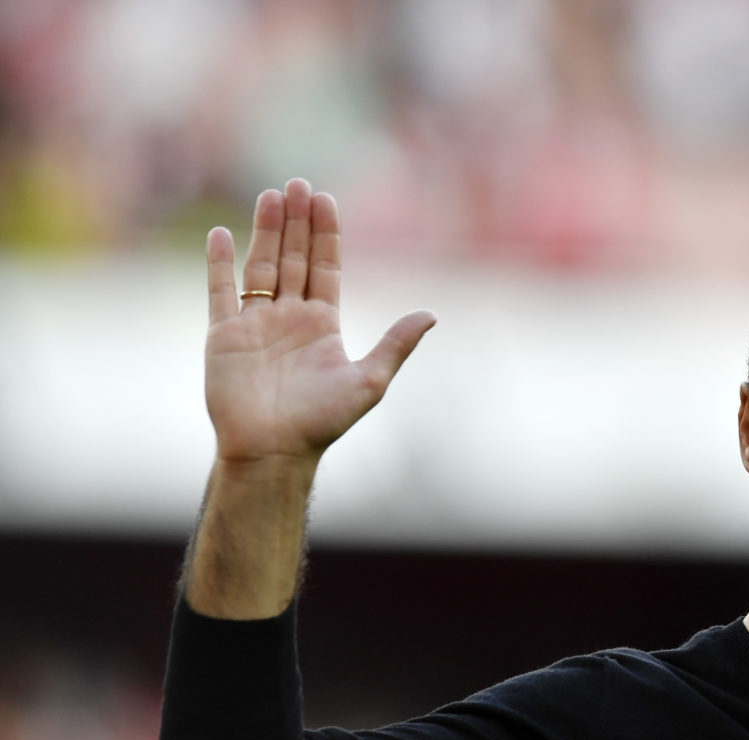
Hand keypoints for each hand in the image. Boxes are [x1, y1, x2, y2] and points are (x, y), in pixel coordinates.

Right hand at [204, 178, 434, 466]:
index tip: (325, 199)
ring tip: (271, 194)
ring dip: (264, 230)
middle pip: (293, 258)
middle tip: (298, 183)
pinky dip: (218, 264)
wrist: (273, 450)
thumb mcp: (369, 380)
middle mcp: (289, 319)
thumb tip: (432, 314)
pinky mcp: (223, 335)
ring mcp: (255, 324)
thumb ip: (396, 344)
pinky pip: (219, 292)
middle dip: (296, 222)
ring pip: (260, 266)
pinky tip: (221, 234)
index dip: (325, 235)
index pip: (325, 268)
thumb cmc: (322, 422)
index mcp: (323, 326)